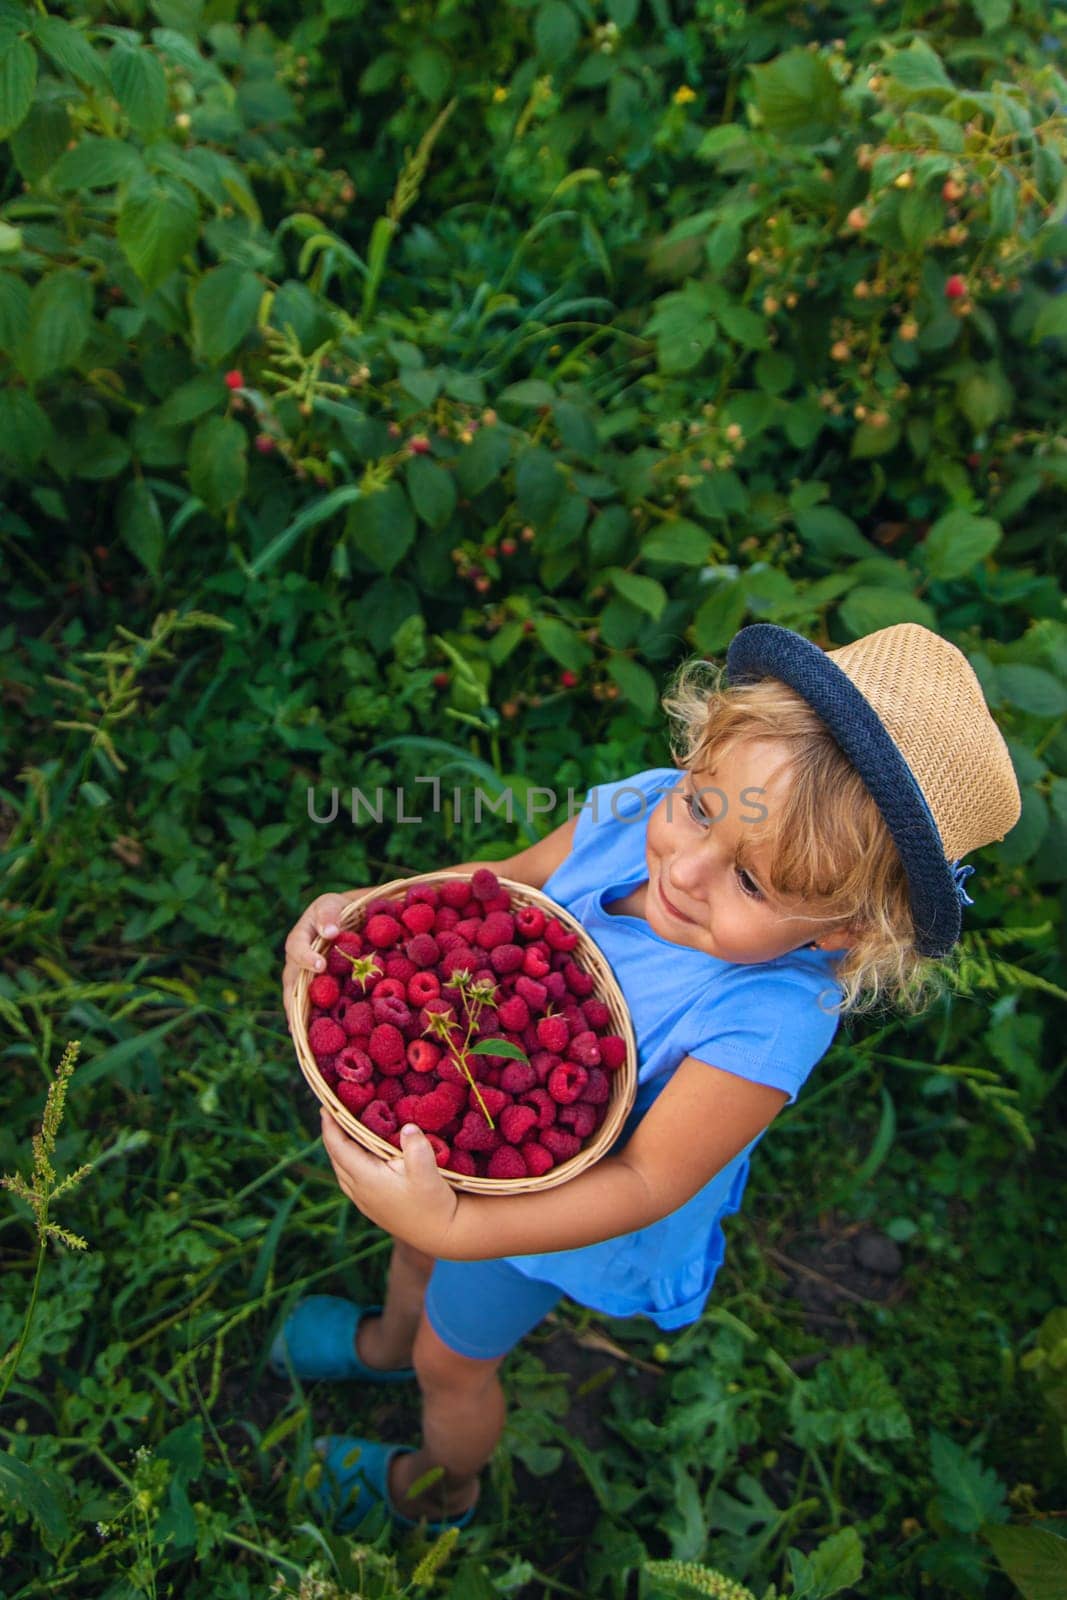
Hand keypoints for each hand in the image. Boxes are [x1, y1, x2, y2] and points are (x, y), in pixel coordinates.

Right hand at [282, 889, 362, 1033]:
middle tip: (302, 1022)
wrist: (345, 923)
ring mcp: (305, 980)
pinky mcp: (317, 992)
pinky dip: (314, 1024)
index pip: (296, 950)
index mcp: (298, 940)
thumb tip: (329, 932)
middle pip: (290, 987)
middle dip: (295, 1005)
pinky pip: (312, 1009)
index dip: (306, 958)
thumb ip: (329, 914)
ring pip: (298, 1003)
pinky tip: (319, 1042)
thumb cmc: (335, 912)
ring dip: (302, 1021)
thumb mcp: (331, 904)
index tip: (320, 966)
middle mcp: (296, 964)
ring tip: (306, 1041)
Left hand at [320, 1110, 459, 1256]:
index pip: (338, 1148)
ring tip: (345, 1129)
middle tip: (335, 1110)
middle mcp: (359, 1191)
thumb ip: (416, 1148)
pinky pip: (350, 1179)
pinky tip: (361, 1155)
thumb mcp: (428, 1173)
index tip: (325, 1105)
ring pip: (342, 1170)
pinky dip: (349, 1161)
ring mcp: (364, 1201)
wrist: (442, 1234)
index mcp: (366, 1179)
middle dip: (332, 1133)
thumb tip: (408, 1127)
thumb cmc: (434, 1203)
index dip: (329, 1125)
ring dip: (340, 1149)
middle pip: (336, 1157)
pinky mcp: (372, 1206)